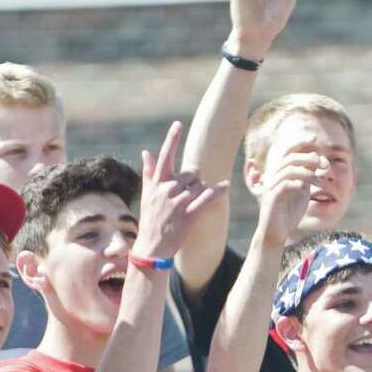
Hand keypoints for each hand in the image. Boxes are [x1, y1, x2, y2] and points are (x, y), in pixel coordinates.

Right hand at [135, 122, 226, 259]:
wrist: (152, 247)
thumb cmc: (150, 220)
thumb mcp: (147, 195)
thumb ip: (148, 172)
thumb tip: (146, 152)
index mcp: (157, 183)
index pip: (165, 155)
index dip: (172, 139)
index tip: (178, 124)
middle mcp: (167, 189)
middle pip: (192, 173)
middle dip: (194, 182)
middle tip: (188, 196)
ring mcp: (178, 202)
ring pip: (200, 185)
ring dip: (201, 193)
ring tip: (191, 206)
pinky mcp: (189, 215)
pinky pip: (207, 198)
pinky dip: (218, 192)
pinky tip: (225, 187)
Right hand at [259, 149, 327, 245]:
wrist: (277, 232)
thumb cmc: (289, 211)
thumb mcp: (302, 189)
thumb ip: (307, 173)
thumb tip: (317, 157)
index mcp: (280, 172)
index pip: (288, 150)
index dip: (300, 142)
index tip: (314, 137)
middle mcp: (273, 176)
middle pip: (290, 157)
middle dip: (310, 158)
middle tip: (325, 165)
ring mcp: (271, 186)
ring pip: (289, 170)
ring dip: (308, 172)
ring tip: (320, 181)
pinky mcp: (272, 198)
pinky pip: (284, 185)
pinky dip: (297, 183)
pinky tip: (305, 188)